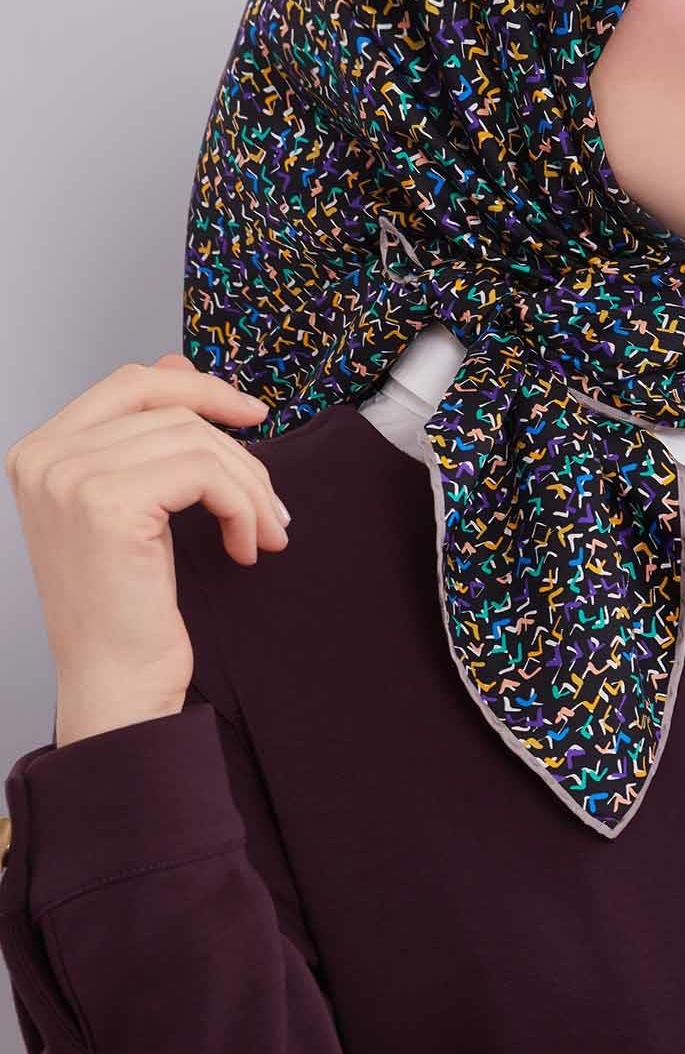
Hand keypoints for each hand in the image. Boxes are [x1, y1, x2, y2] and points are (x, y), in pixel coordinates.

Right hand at [4, 353, 288, 736]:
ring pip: (196, 440)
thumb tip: (179, 367)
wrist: (114, 686)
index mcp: (42, 451)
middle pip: (169, 407)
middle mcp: (45, 456)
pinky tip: (246, 547)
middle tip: (273, 496)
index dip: (199, 388)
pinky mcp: (107, 502)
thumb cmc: (127, 609)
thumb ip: (148, 436)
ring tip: (265, 533)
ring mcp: (69, 476)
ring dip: (249, 488)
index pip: (130, 382)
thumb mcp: (137, 506)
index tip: (251, 415)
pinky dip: (243, 507)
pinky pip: (205, 472)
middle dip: (237, 447)